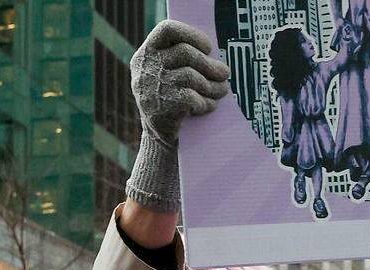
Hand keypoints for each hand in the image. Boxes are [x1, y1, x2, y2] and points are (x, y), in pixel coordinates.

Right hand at [126, 20, 229, 212]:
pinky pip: (192, 98)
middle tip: (225, 73)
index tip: (209, 47)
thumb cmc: (171, 101)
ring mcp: (151, 88)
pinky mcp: (161, 107)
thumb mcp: (169, 75)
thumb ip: (183, 60)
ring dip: (211, 85)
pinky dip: (205, 103)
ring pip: (191, 76)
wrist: (160, 139)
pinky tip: (208, 107)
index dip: (191, 34)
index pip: (166, 30)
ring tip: (221, 92)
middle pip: (185, 53)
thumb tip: (215, 54)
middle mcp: (144, 69)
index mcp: (145, 55)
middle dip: (210, 64)